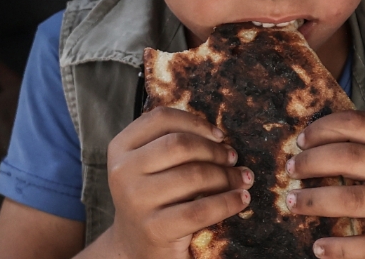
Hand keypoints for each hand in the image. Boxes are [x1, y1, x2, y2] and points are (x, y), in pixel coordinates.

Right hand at [101, 108, 252, 257]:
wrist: (136, 247)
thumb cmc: (153, 198)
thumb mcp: (149, 166)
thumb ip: (171, 144)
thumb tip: (221, 136)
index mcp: (121, 148)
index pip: (161, 119)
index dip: (196, 123)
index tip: (219, 135)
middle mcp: (123, 171)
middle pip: (181, 145)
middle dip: (215, 151)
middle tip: (233, 160)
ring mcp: (136, 200)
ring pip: (195, 175)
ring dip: (228, 176)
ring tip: (243, 178)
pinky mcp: (154, 228)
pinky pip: (201, 209)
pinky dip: (228, 202)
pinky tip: (242, 199)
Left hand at [285, 111, 364, 258]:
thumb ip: (362, 143)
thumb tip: (307, 143)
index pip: (356, 124)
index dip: (322, 129)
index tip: (301, 141)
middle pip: (348, 157)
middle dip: (311, 162)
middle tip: (291, 170)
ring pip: (350, 199)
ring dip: (314, 200)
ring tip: (293, 202)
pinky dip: (338, 249)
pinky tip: (319, 247)